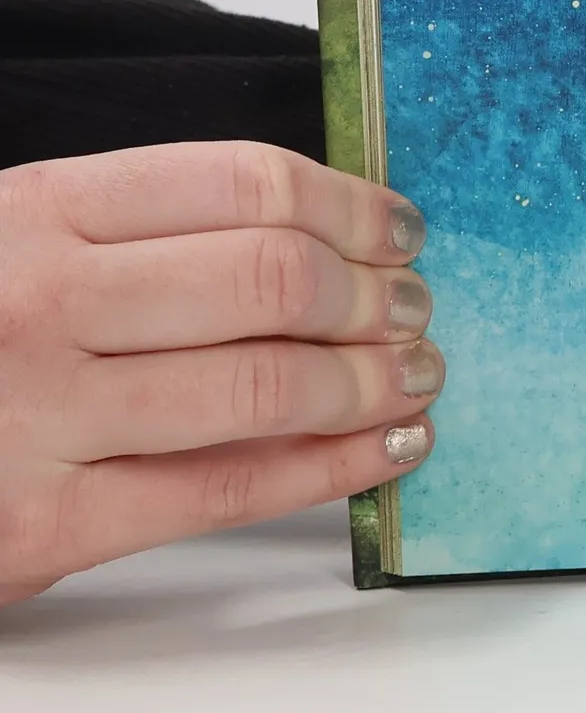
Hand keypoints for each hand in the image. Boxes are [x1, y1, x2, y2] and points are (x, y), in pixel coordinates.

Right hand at [0, 142, 440, 605]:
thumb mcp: (20, 240)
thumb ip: (145, 226)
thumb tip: (323, 230)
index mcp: (41, 209)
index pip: (246, 183)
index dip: (352, 205)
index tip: (401, 230)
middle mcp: (43, 302)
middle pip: (272, 280)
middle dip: (374, 298)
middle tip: (416, 312)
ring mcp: (40, 416)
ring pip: (264, 385)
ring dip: (372, 383)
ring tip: (419, 379)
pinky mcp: (42, 530)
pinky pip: (225, 491)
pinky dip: (331, 469)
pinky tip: (386, 451)